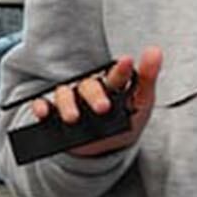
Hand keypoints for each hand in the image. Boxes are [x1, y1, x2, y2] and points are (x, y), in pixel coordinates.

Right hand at [29, 47, 162, 157]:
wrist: (110, 146)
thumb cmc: (128, 117)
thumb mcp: (142, 101)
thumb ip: (148, 78)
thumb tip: (155, 50)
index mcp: (113, 84)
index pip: (117, 75)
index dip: (121, 69)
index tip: (127, 62)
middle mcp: (90, 88)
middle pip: (89, 86)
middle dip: (94, 96)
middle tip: (103, 108)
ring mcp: (72, 100)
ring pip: (64, 93)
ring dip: (66, 104)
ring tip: (73, 118)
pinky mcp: (55, 113)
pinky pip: (44, 105)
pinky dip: (41, 107)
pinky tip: (43, 112)